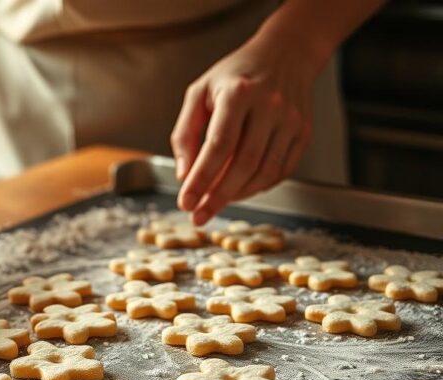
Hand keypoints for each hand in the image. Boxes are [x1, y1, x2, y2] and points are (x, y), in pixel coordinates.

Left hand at [171, 31, 321, 224]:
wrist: (286, 53)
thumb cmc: (235, 75)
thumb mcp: (199, 93)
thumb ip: (185, 133)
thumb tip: (184, 175)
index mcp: (239, 93)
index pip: (219, 145)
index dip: (201, 179)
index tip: (186, 203)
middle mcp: (270, 106)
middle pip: (244, 163)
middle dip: (218, 196)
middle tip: (199, 216)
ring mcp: (291, 121)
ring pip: (265, 171)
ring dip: (237, 195)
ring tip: (215, 204)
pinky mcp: (304, 133)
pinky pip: (282, 171)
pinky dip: (258, 187)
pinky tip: (239, 190)